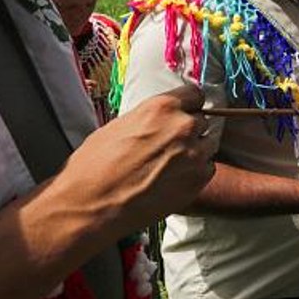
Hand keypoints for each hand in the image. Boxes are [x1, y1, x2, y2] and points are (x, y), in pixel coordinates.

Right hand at [53, 85, 214, 231]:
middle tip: (169, 145)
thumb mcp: (119, 125)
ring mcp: (195, 154)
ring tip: (168, 165)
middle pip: (201, 121)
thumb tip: (158, 121)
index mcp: (162, 107)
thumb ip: (148, 118)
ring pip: (206, 145)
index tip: (184, 112)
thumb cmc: (95, 164)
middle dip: (188, 131)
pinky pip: (207, 169)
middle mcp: (184, 127)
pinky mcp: (199, 180)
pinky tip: (172, 180)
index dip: (188, 105)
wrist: (91, 203)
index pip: (195, 95)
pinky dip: (194, 173)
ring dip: (194, 151)